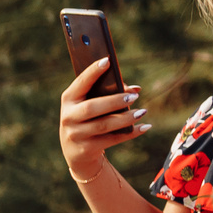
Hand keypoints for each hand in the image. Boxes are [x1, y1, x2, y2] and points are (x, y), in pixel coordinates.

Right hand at [58, 59, 147, 183]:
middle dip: (114, 101)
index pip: (80, 84)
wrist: (75, 152)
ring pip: (103, 125)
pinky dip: (130, 133)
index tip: (107, 61)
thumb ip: (108, 93)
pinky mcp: (85, 149)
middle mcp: (68, 117)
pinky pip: (111, 140)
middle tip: (134, 97)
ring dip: (125, 118)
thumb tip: (135, 90)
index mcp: (68, 100)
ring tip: (142, 112)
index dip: (92, 72)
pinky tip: (144, 127)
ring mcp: (75, 135)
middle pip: (92, 108)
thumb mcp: (89, 104)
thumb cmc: (87, 119)